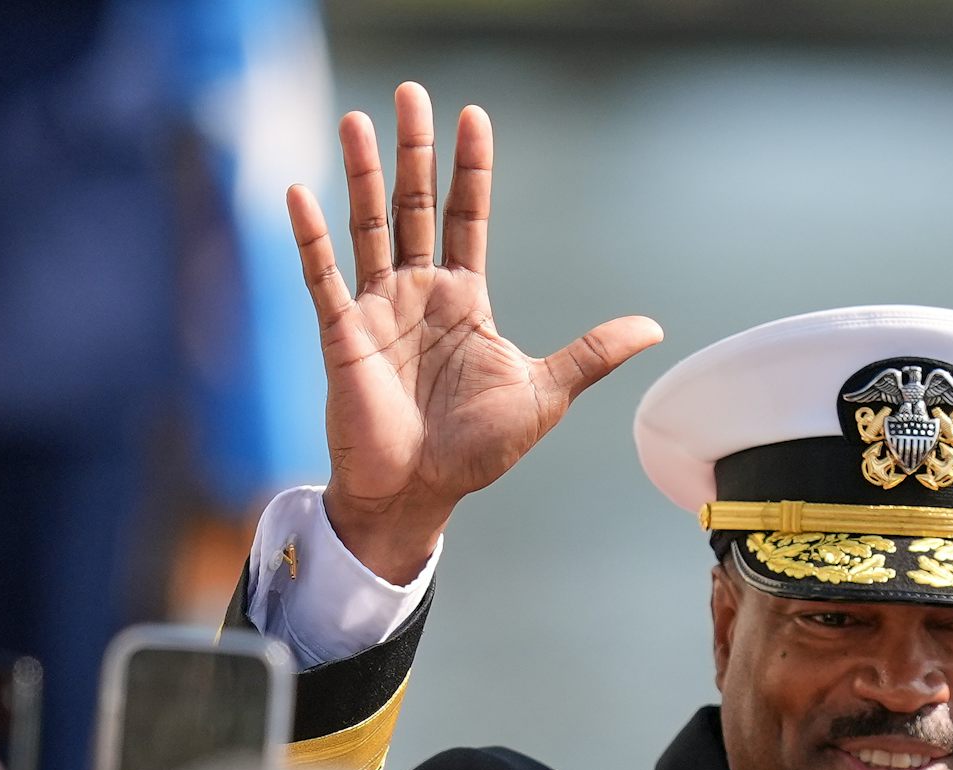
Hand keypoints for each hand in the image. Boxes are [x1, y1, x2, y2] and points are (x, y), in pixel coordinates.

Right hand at [287, 83, 662, 583]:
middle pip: (415, 206)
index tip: (473, 116)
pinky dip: (310, 237)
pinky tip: (299, 194)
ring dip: (361, 175)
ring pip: (368, 226)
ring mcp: (378, 310)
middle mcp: (418, 294)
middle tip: (411, 92)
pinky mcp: (343, 334)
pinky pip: (323, 277)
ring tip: (355, 119)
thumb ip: (591, 353)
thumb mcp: (545, 394)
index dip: (470, 169)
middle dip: (414, 151)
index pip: (468, 217)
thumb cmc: (476, 451)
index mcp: (464, 301)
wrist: (421, 495)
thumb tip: (653, 328)